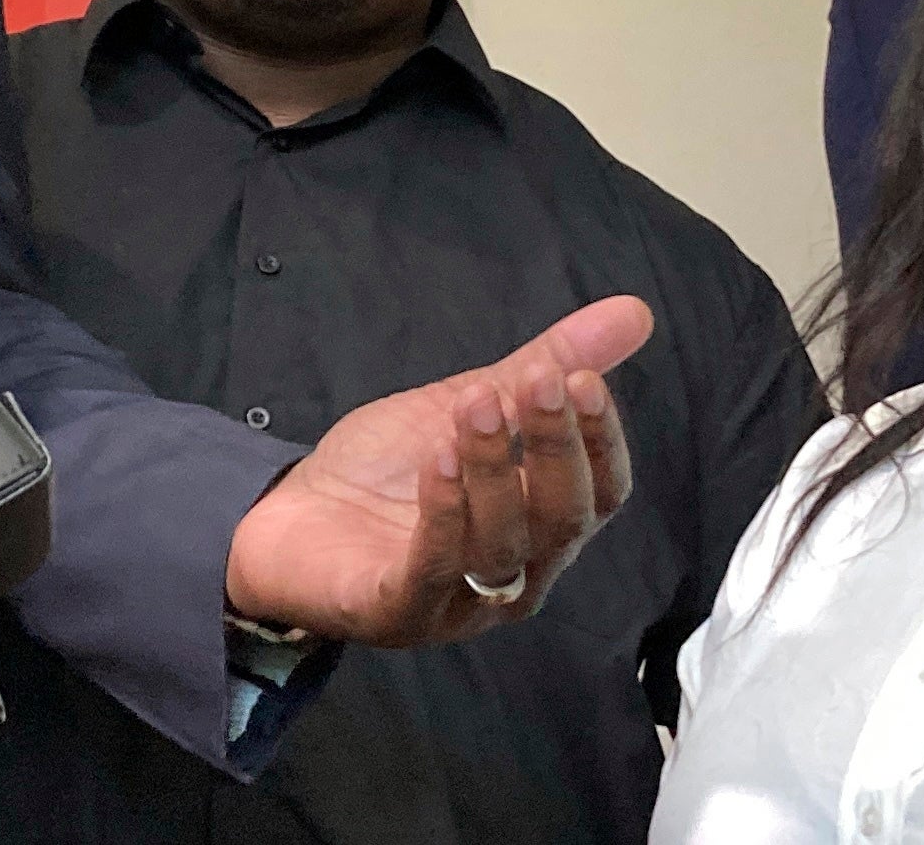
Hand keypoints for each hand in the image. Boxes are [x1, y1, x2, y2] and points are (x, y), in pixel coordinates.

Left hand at [222, 296, 652, 646]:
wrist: (289, 521)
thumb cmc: (389, 475)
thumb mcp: (471, 406)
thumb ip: (546, 365)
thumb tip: (633, 312)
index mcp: (541, 526)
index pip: (600, 494)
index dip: (602, 441)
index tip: (584, 379)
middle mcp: (516, 573)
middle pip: (561, 520)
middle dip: (555, 447)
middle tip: (539, 382)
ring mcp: (459, 601)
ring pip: (501, 543)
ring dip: (494, 469)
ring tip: (476, 405)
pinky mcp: (398, 611)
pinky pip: (431, 569)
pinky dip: (442, 514)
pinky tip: (437, 459)